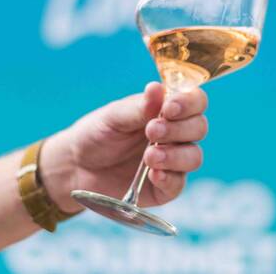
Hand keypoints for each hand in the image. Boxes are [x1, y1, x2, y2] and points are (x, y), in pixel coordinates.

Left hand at [39, 82, 207, 212]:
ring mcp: (172, 162)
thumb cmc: (97, 133)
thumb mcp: (114, 116)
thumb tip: (158, 87)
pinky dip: (169, 178)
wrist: (76, 165)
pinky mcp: (164, 188)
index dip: (189, 103)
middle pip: (199, 128)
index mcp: (166, 110)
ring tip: (149, 156)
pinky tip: (154, 174)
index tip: (169, 108)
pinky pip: (178, 184)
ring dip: (175, 155)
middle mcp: (175, 135)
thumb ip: (138, 107)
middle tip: (151, 131)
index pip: (195, 101)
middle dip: (178, 129)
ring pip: (194, 157)